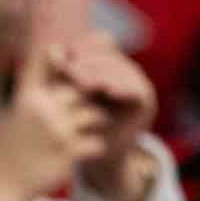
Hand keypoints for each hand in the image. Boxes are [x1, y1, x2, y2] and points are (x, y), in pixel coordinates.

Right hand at [0, 41, 109, 200]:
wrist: (0, 189)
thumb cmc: (6, 151)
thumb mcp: (13, 114)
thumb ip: (33, 88)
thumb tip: (51, 58)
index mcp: (28, 98)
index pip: (55, 66)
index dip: (73, 60)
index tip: (84, 65)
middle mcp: (43, 109)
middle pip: (83, 89)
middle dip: (93, 96)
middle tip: (103, 101)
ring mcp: (58, 131)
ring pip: (95, 114)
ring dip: (100, 121)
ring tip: (99, 127)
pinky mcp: (69, 153)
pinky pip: (98, 143)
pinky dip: (97, 147)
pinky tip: (91, 151)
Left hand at [55, 34, 157, 200]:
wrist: (94, 156)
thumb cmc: (76, 124)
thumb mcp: (65, 96)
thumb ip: (59, 73)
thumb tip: (53, 48)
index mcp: (107, 63)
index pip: (98, 44)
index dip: (80, 49)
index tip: (59, 57)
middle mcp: (125, 70)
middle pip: (109, 55)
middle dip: (88, 61)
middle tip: (68, 70)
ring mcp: (138, 83)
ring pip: (121, 70)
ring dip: (102, 74)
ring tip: (83, 81)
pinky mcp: (146, 101)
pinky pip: (136, 89)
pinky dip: (124, 88)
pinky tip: (109, 91)